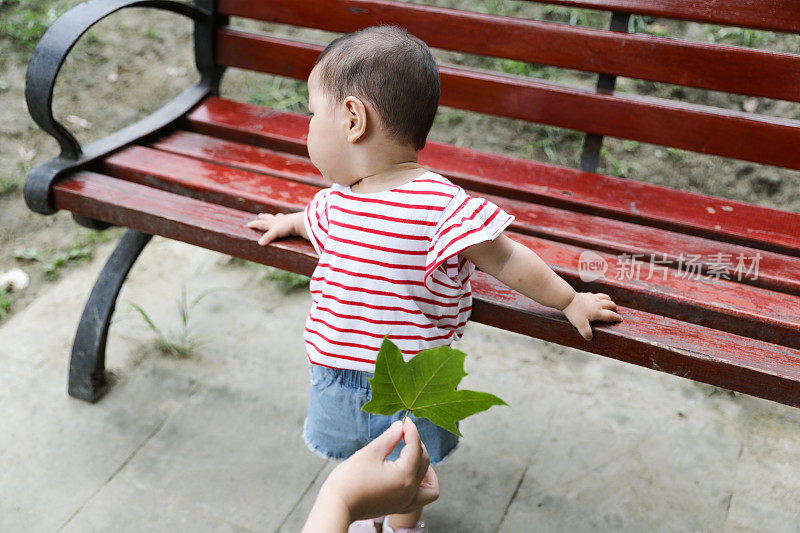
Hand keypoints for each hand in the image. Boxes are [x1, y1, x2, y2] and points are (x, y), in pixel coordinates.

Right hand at [244, 212, 296, 245]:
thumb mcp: (275, 233)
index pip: (261, 224)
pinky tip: (287, 219)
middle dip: (263, 218)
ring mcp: (285, 220)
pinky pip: (287, 219)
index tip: (248, 224)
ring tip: (275, 216)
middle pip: (268, 218)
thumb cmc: (287, 227)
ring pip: (278, 217)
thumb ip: (268, 237)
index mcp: (272, 223)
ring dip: (274, 217)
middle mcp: (277, 220)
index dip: (254, 224)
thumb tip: (259, 243)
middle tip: (260, 215)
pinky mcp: (292, 221)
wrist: (300, 222)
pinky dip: (285, 219)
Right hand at [303, 419, 438, 531]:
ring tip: (414, 456)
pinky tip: (410, 474)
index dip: (411, 431)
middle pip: (424, 462)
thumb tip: (400, 426)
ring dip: (428, 470)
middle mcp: (410, 492)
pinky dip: (422, 486)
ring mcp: (406, 502)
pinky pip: (421, 498)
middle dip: (416, 444)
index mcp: (404, 476)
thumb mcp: (370, 453)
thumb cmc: (350, 479)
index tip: (405, 421)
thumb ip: (389, 438)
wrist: (336, 506)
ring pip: (430, 486)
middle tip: (403, 434)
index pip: (415, 448)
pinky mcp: (399, 508)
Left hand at [562, 292, 622, 340]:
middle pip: (610, 304)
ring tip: (610, 301)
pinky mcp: (587, 295)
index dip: (616, 317)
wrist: (568, 300)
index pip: (610, 315)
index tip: (621, 319)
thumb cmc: (575, 312)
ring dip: (608, 300)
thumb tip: (590, 338)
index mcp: (598, 312)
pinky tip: (596, 297)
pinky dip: (599, 296)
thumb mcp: (580, 325)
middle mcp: (597, 304)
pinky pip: (596, 294)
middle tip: (616, 310)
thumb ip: (586, 333)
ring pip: (604, 297)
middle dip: (614, 308)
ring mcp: (592, 298)